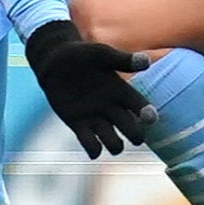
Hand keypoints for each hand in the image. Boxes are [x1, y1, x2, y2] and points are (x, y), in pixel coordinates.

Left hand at [23, 21, 156, 158]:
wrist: (53, 62)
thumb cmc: (81, 54)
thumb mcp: (101, 54)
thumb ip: (122, 60)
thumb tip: (147, 62)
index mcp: (121, 91)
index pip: (140, 105)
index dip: (147, 113)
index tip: (150, 118)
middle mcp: (112, 108)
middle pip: (131, 128)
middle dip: (136, 134)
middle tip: (135, 136)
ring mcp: (96, 118)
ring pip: (113, 141)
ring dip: (116, 145)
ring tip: (113, 143)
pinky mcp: (79, 126)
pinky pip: (90, 144)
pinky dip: (94, 150)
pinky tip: (93, 148)